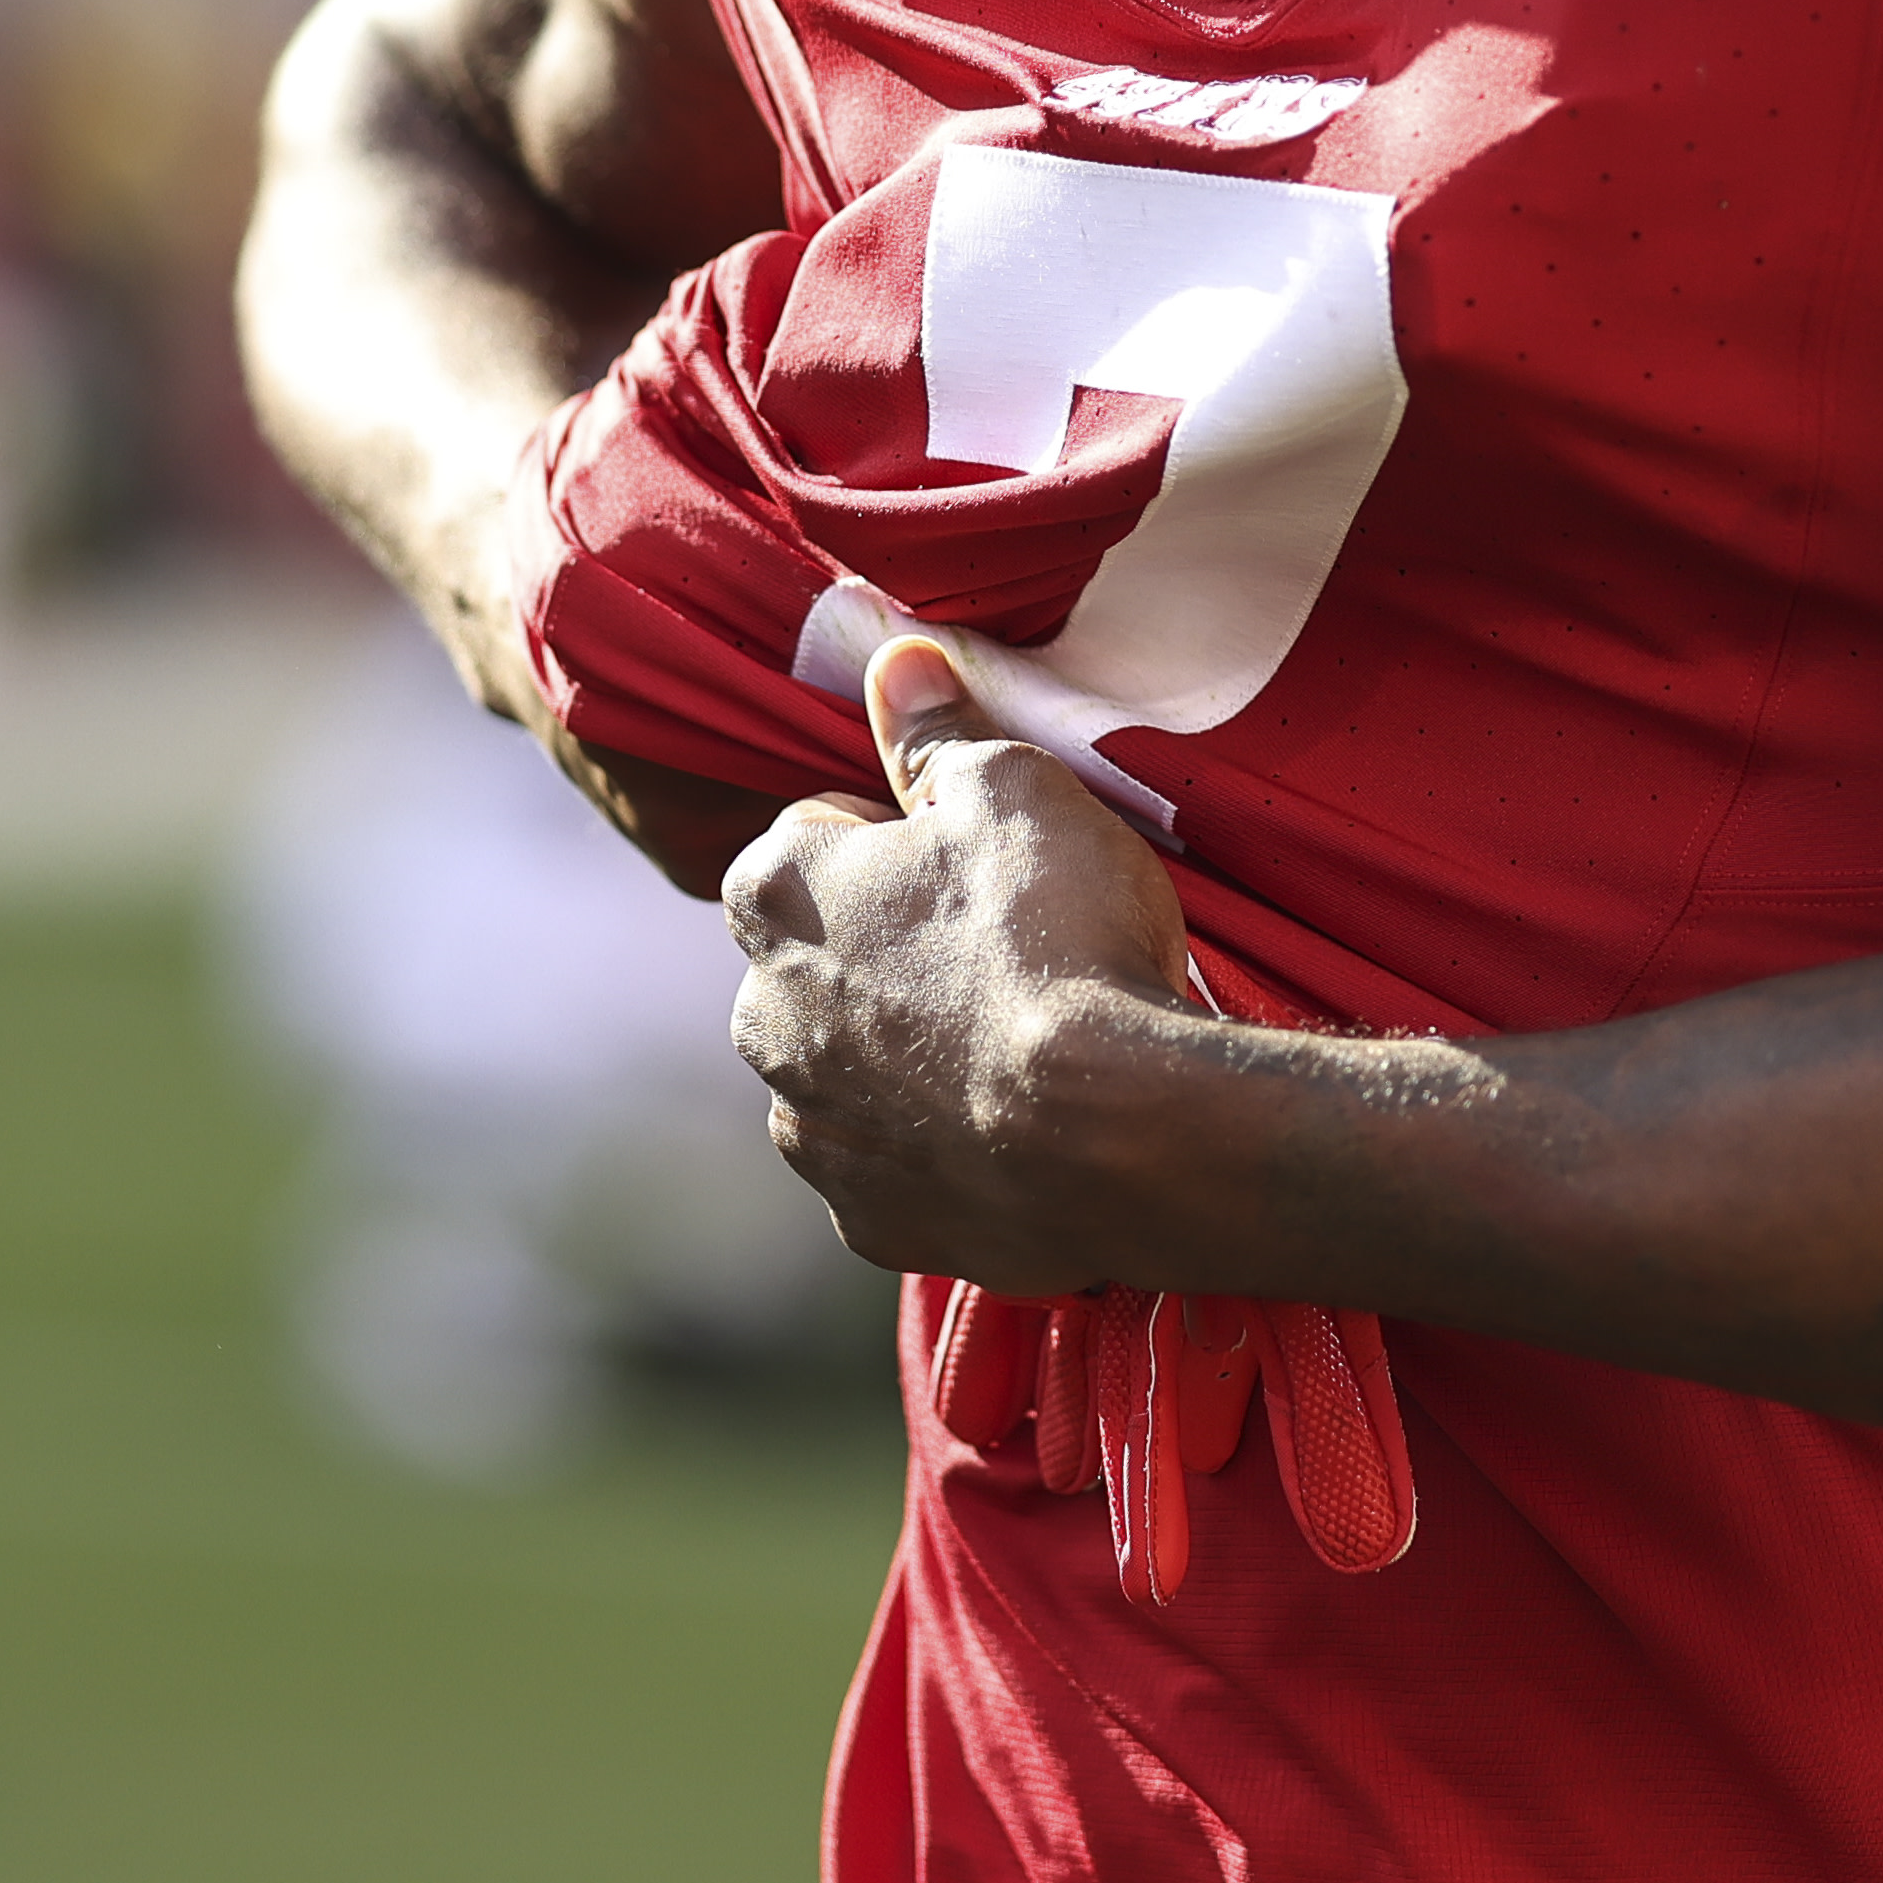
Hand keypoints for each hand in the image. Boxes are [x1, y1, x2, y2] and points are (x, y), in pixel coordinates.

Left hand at [725, 638, 1197, 1285]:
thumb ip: (937, 732)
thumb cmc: (1061, 939)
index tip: (971, 856)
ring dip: (909, 1056)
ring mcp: (812, 1134)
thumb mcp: (1015, 789)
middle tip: (1005, 949)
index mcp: (773, 900)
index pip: (808, 834)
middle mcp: (759, 1022)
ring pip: (849, 1072)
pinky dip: (941, 1150)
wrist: (1123, 1136)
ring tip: (1018, 1043)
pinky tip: (1017, 1127)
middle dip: (889, 952)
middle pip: (819, 961)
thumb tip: (894, 659)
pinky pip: (895, 1170)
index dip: (896, 835)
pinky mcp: (871, 1224)